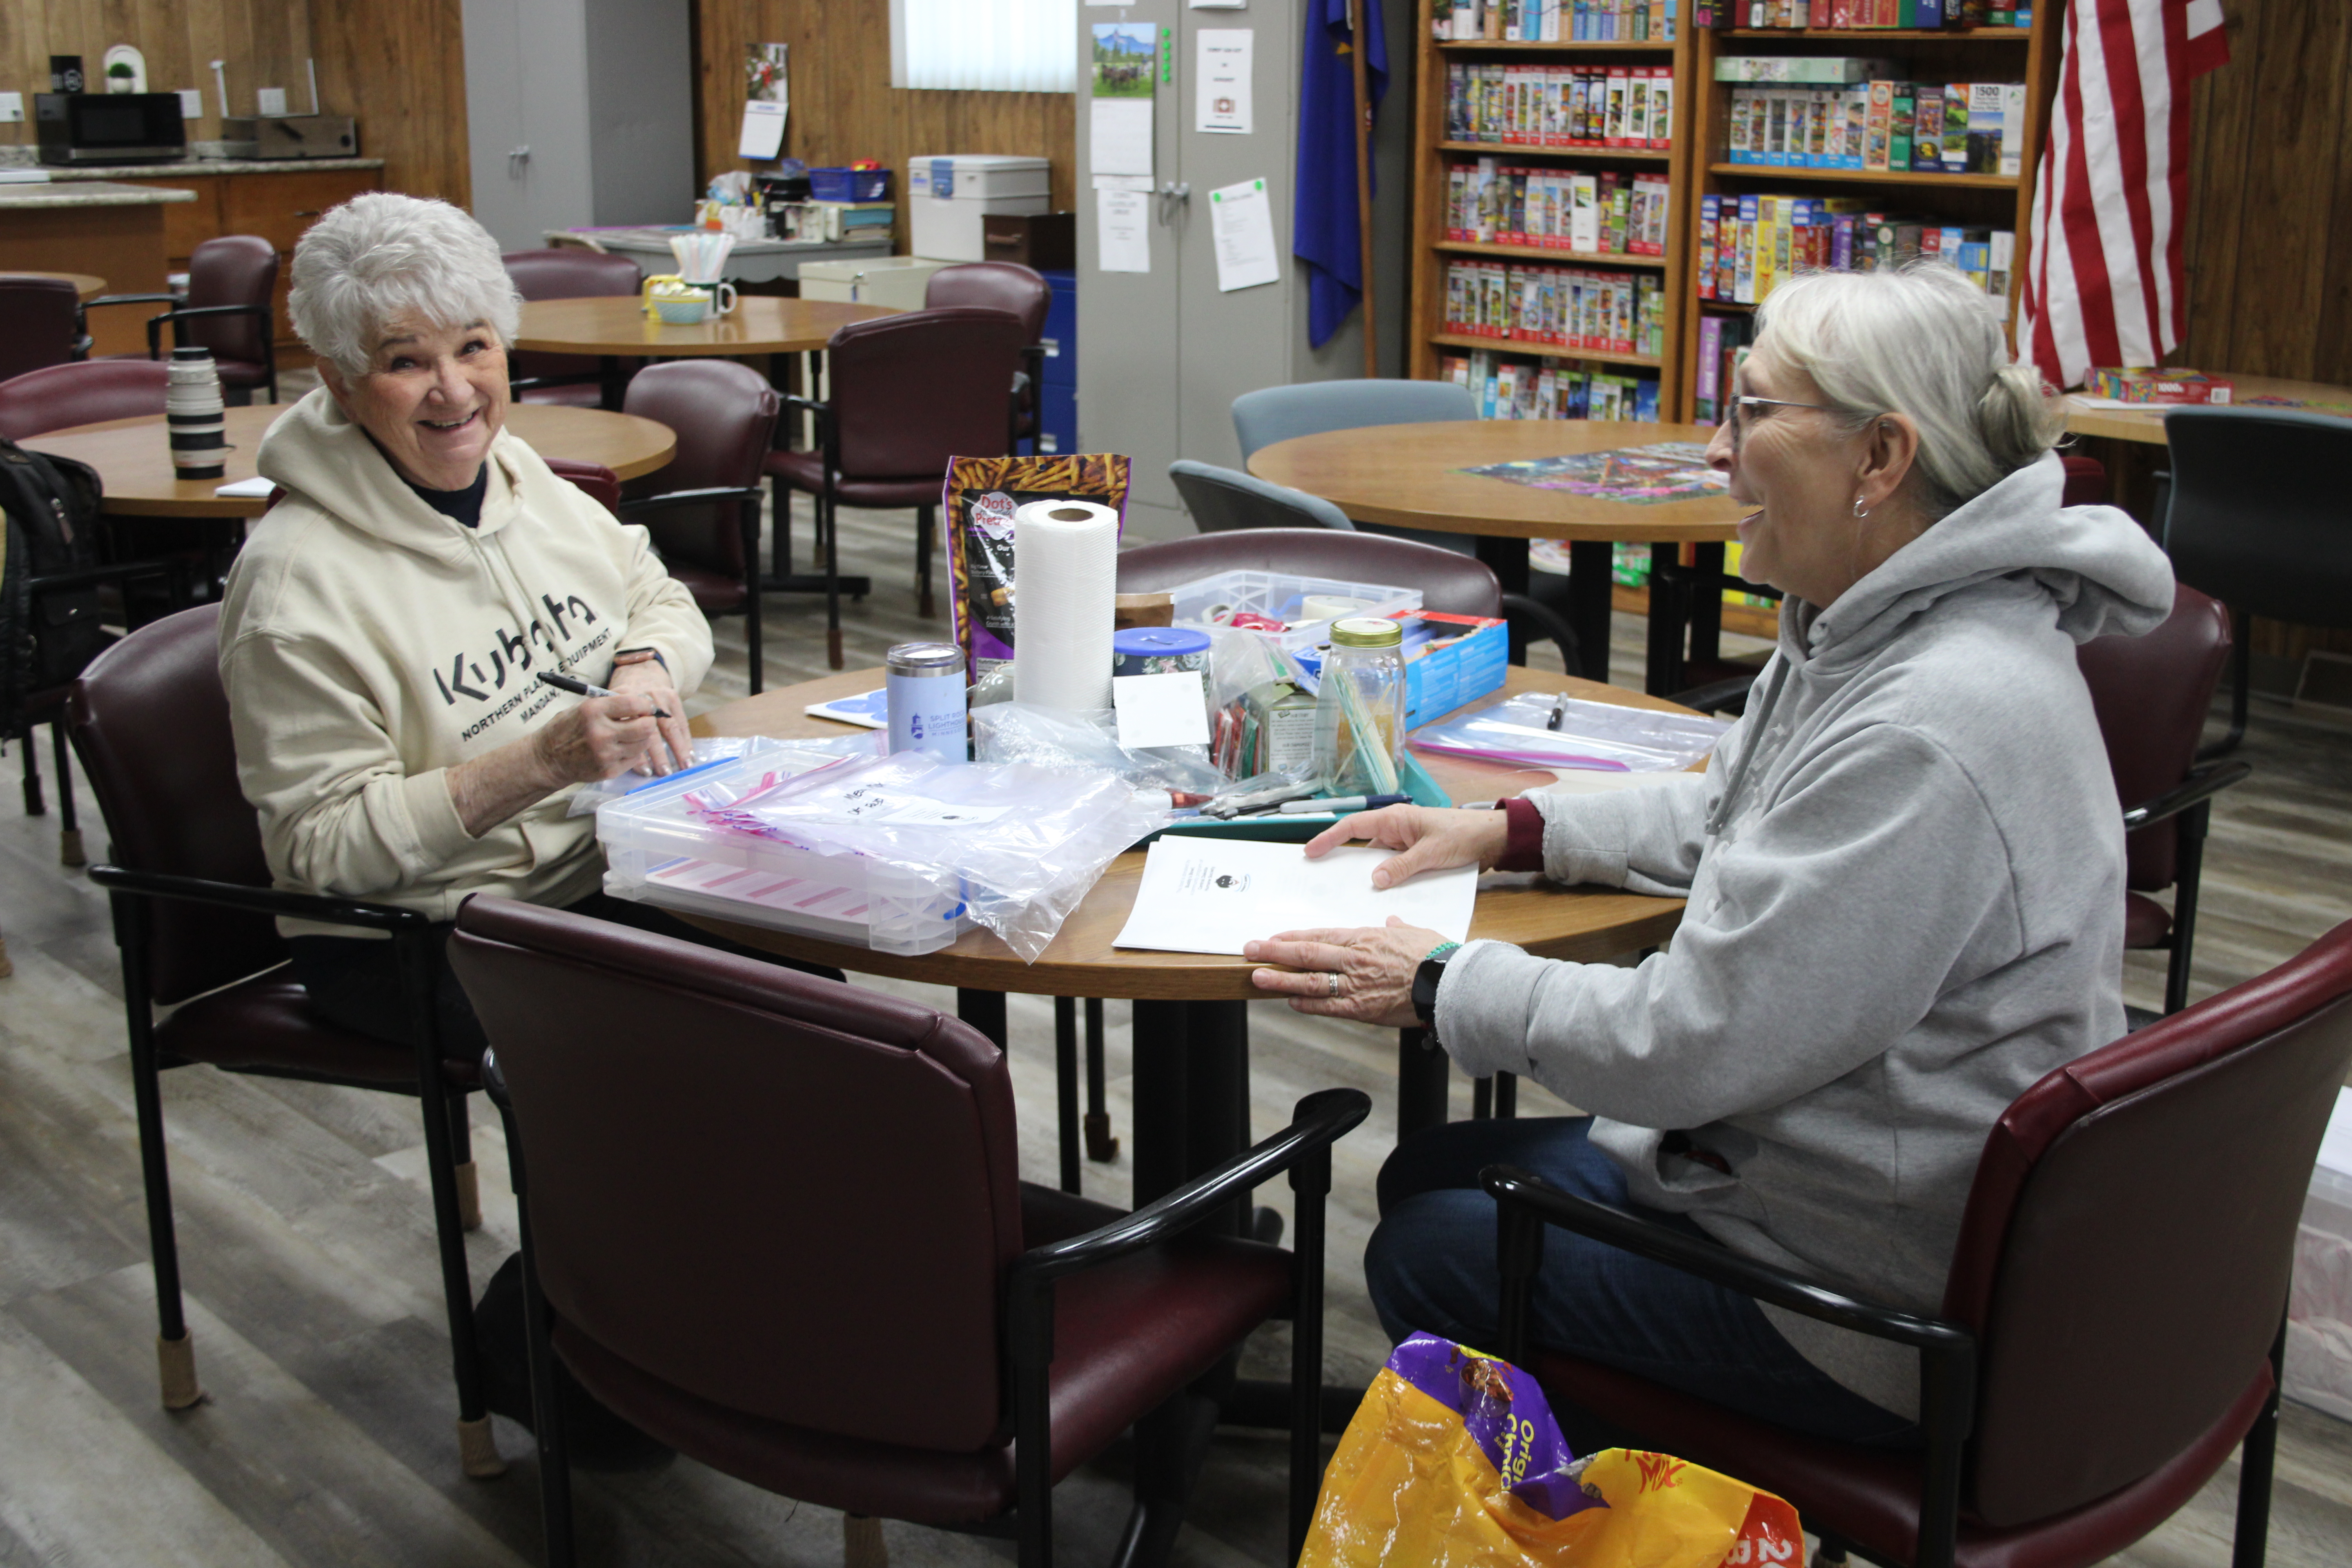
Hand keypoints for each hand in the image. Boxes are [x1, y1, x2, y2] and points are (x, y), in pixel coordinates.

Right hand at [529, 692, 670, 784]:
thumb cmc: (568, 728)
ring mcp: (605, 754)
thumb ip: (612, 701)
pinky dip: (632, 752)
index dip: (646, 704)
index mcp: (593, 711)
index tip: (647, 706)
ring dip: (642, 738)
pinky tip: (621, 748)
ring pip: (643, 744)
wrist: (548, 759)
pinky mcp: (608, 771)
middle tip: (645, 720)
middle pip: (645, 727)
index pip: (634, 703)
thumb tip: (642, 697)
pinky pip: (634, 759)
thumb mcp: (584, 706)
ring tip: (630, 734)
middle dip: (649, 721)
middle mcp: (601, 733)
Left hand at [606, 658, 691, 775]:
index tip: (644, 771)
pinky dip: (686, 739)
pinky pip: (681, 721)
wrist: (638, 674)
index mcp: (622, 703)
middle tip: (664, 773)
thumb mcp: (609, 709)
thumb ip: (614, 729)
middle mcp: (641, 698)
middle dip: (660, 754)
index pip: (631, 731)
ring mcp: (659, 696)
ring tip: (682, 767)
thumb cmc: (621, 701)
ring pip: (670, 726)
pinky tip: (689, 755)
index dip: (639, 752)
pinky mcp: (673, 696)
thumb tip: (623, 761)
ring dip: (678, 748)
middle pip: (652, 730)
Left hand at [1246, 916, 1447, 1026]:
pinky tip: (1289, 1002)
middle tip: (1251, 949)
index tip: (1273, 937)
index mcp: (1365, 938)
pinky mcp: (1362, 1009)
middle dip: (1274, 952)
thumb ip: (1398, 927)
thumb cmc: (1436, 957)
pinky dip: (1306, 1004)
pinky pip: (1327, 1006)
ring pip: (1310, 980)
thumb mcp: (1416, 932)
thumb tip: (1393, 921)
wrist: (1449, 983)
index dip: (1292, 937)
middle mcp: (1354, 959)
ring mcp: (1355, 985)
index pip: (1320, 935)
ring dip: (1281, 979)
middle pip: (1306, 954)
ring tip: (1257, 976)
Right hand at [1304, 804, 1511, 889]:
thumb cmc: (1463, 835)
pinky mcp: (1412, 856)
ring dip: (1363, 875)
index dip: (1329, 838)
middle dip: (1339, 860)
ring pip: (1374, 860)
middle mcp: (1394, 830)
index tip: (1310, 852)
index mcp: (1394, 820)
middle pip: (1359, 846)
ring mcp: (1403, 844)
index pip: (1353, 827)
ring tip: (1343, 894)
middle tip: (1318, 880)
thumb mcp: (1432, 852)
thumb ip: (1403, 866)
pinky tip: (1377, 897)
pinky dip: (1383, 880)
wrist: (1492, 838)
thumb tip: (1375, 880)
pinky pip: (1391, 868)